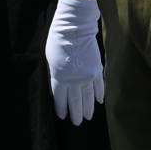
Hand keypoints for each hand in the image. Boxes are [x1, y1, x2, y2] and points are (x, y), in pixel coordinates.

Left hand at [45, 0, 103, 124]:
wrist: (76, 27)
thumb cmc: (58, 39)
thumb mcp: (51, 58)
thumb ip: (55, 73)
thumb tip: (60, 84)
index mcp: (59, 76)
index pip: (60, 97)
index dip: (61, 108)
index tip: (63, 116)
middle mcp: (74, 79)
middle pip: (75, 100)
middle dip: (76, 113)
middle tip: (77, 123)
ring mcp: (87, 75)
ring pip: (88, 96)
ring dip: (88, 108)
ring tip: (88, 117)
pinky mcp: (97, 69)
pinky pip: (98, 85)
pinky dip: (99, 94)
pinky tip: (99, 102)